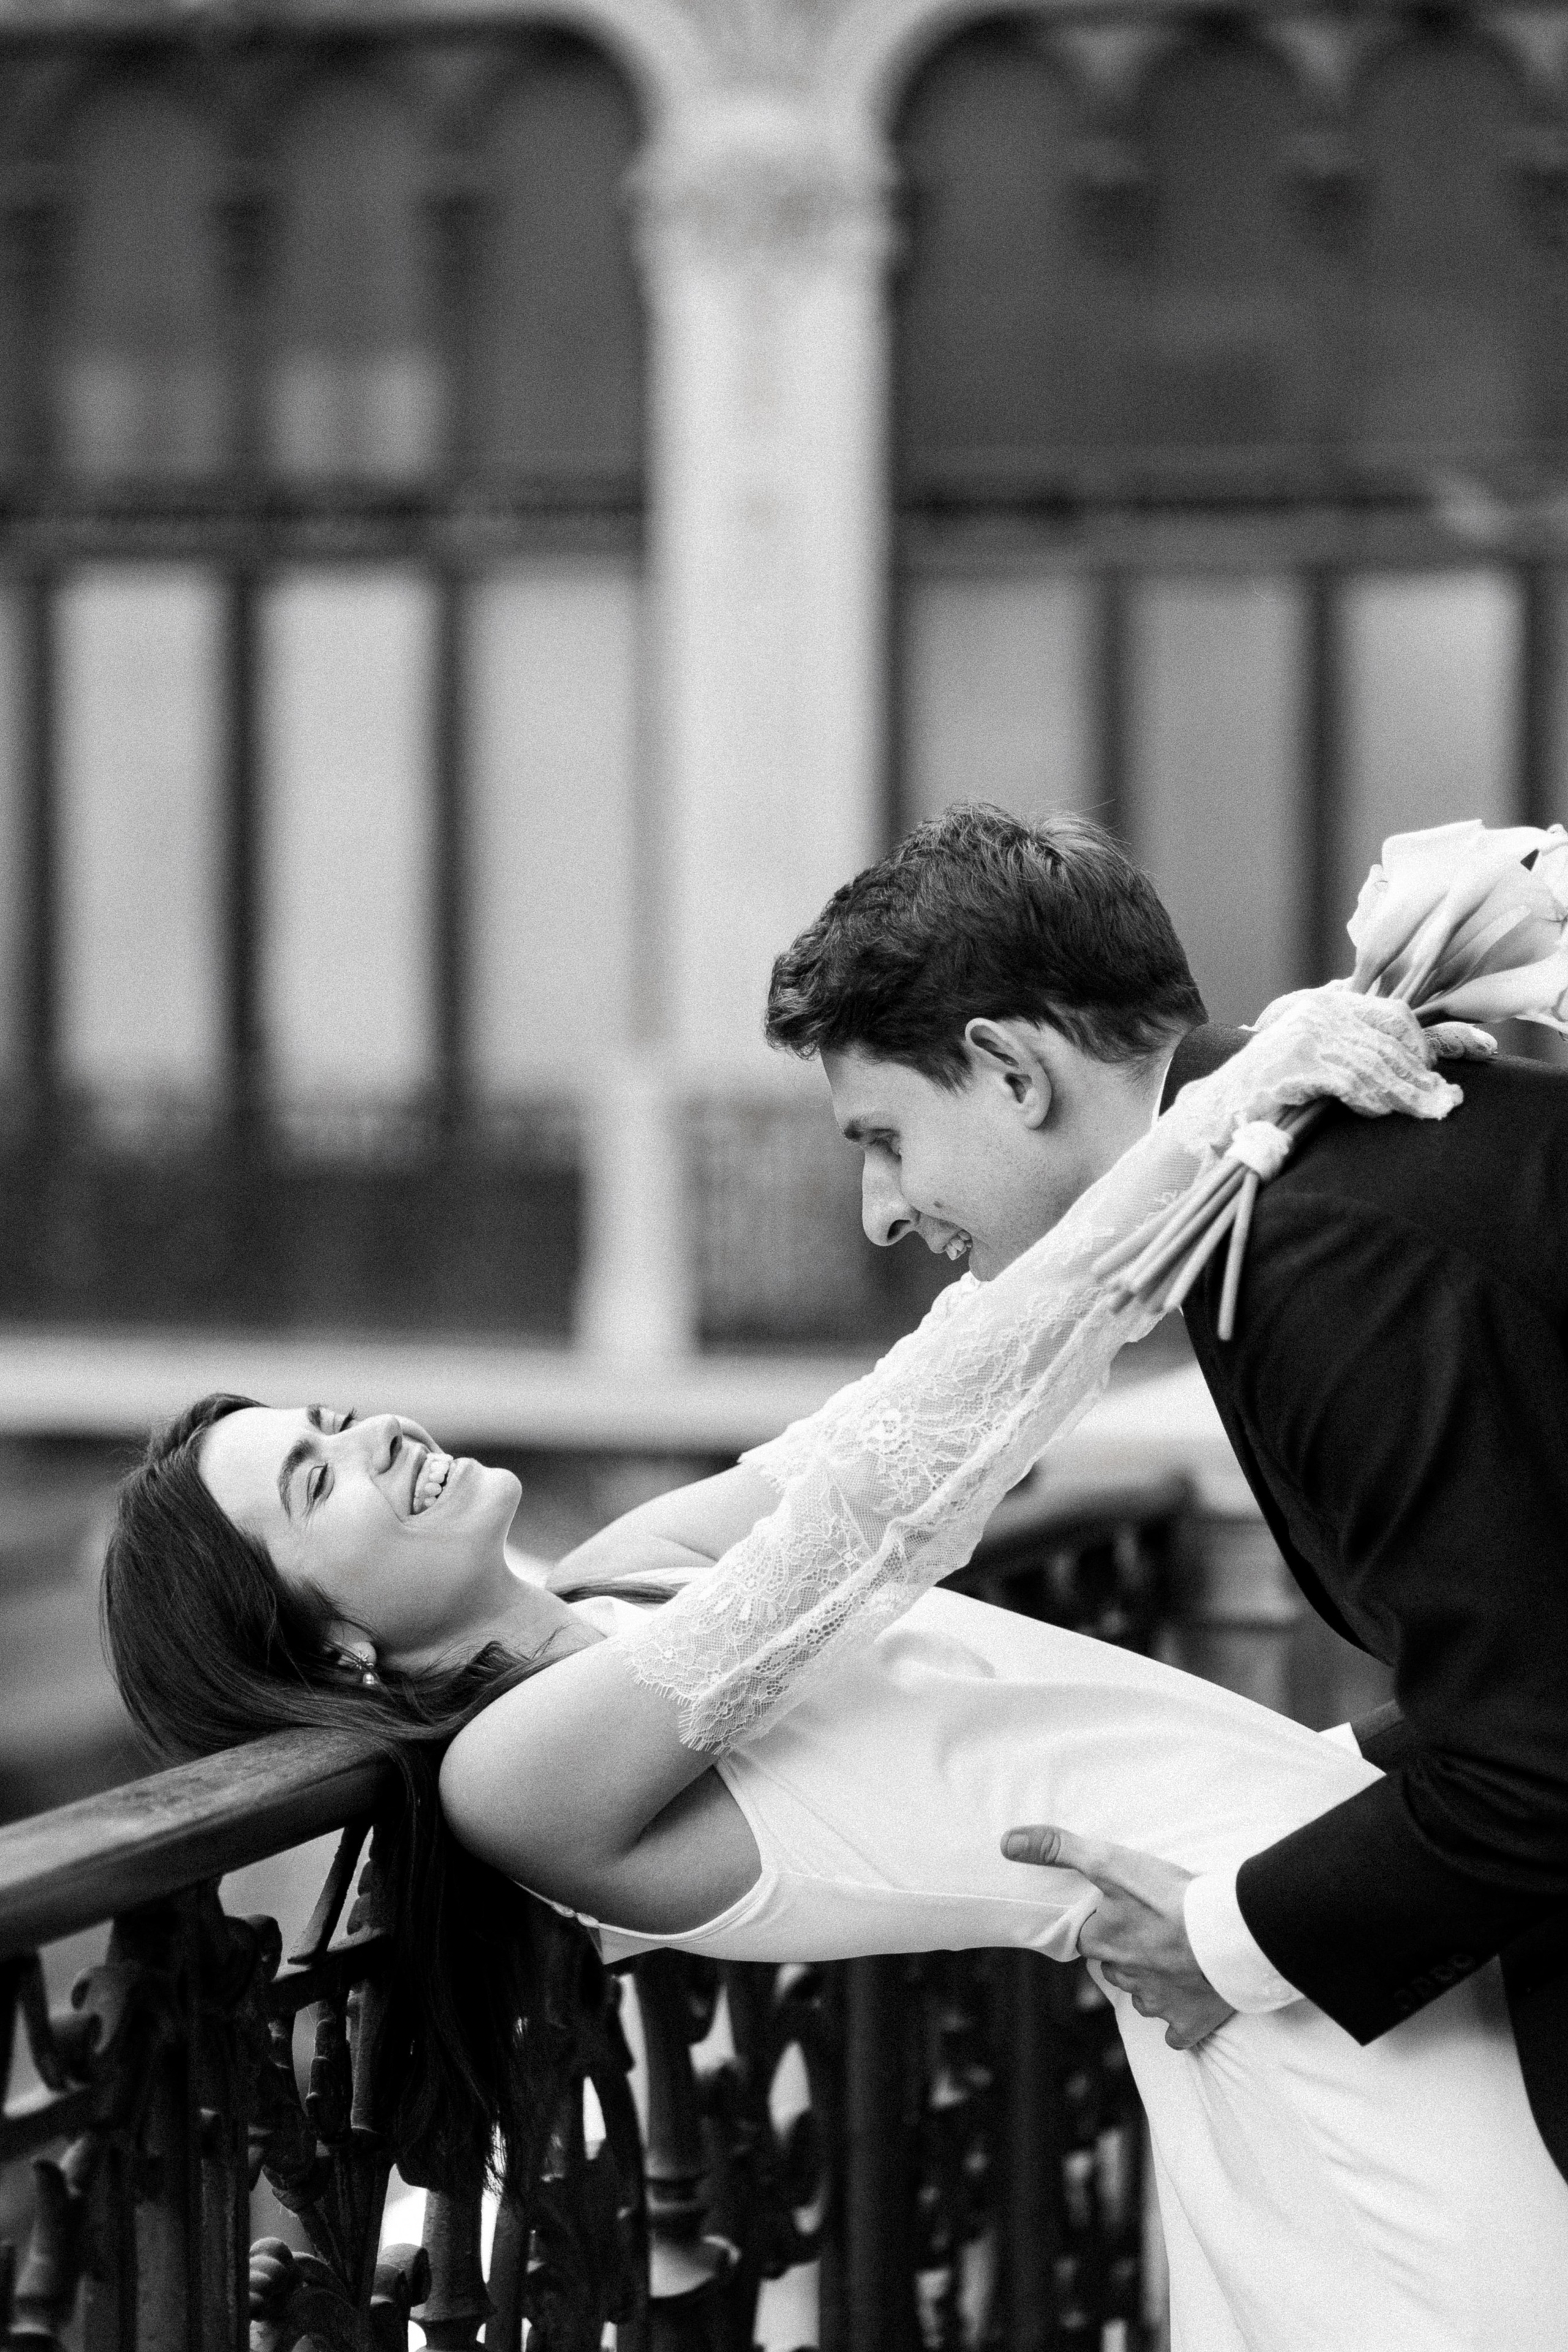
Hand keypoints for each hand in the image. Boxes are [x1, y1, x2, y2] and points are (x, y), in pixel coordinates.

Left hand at [1002, 1824, 1235, 2050]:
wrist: (1229, 1933)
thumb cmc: (1170, 1896)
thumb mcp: (1110, 1861)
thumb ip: (1059, 1849)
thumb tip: (1007, 1843)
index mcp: (1103, 1943)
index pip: (1088, 1938)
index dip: (1102, 1926)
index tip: (1121, 1914)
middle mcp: (1124, 1978)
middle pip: (1115, 1968)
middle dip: (1127, 1953)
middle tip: (1153, 1930)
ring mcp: (1157, 2004)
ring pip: (1143, 1997)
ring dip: (1152, 1981)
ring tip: (1176, 1956)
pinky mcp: (1189, 2023)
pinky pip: (1176, 2030)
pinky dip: (1179, 2019)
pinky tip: (1191, 1998)